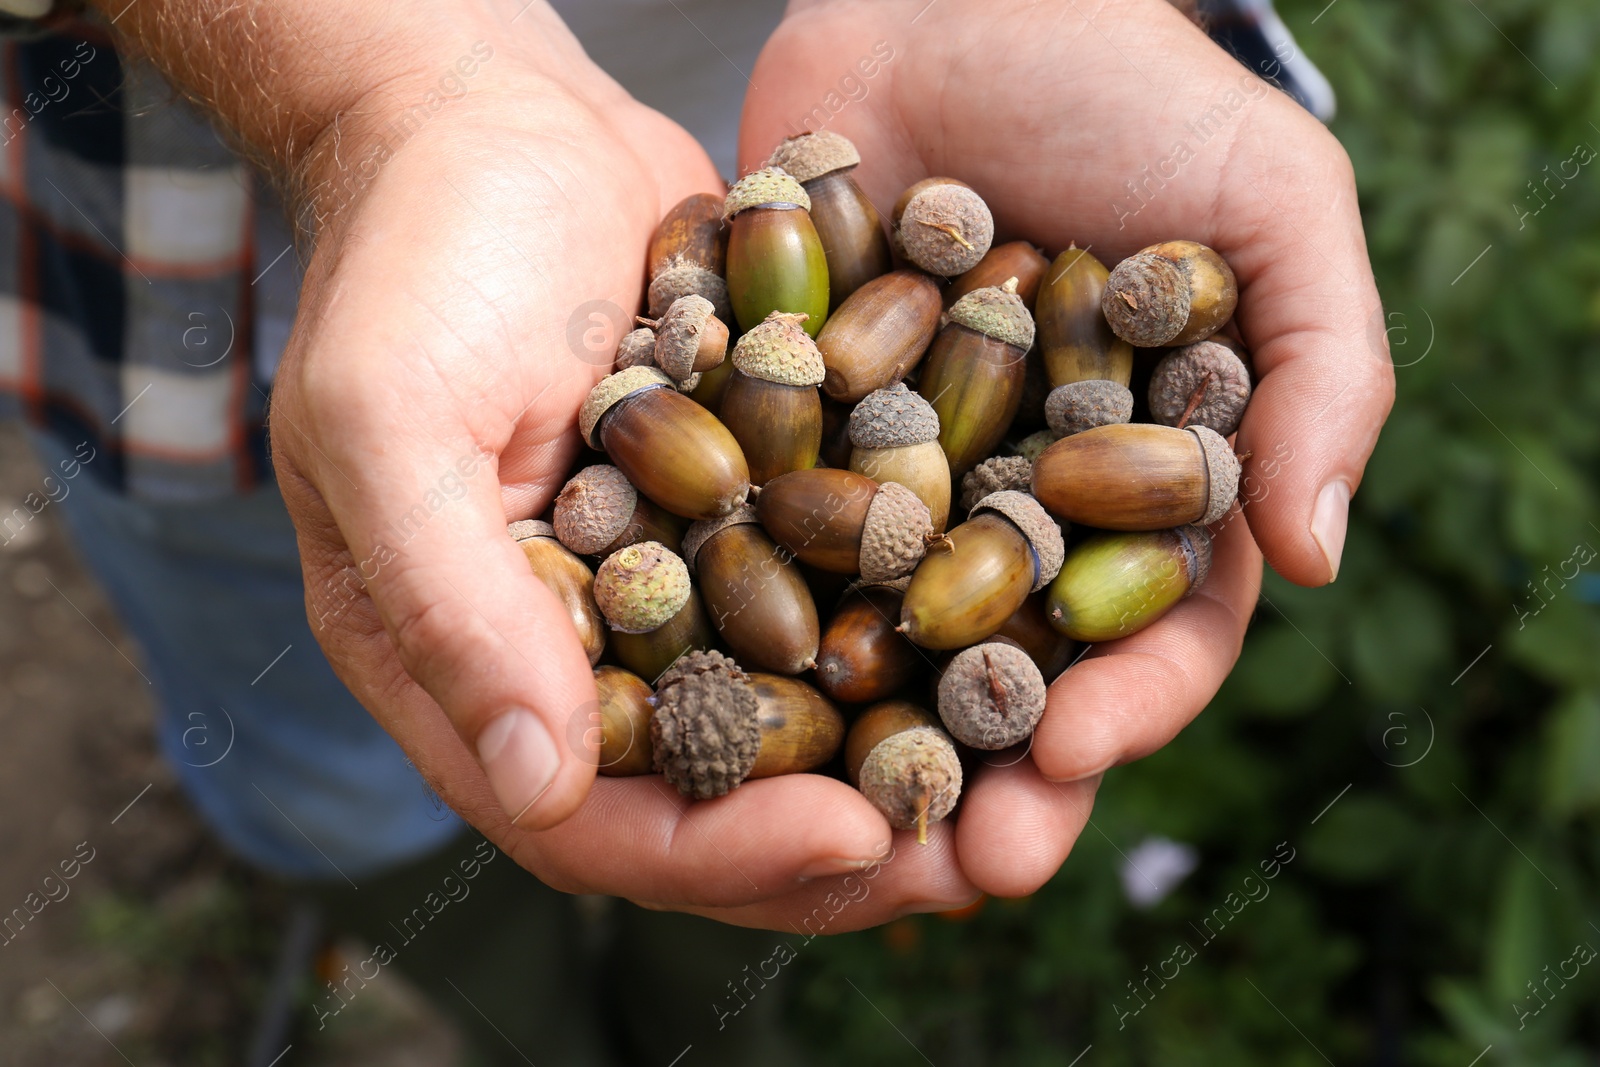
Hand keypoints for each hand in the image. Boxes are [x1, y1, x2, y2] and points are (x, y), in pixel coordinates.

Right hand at [260, 7, 977, 927]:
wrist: (501, 120)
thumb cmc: (418, 254)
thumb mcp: (394, 417)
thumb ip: (451, 604)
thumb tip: (540, 789)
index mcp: (463, 665)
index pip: (591, 818)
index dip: (721, 850)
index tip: (856, 836)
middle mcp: (572, 651)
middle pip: (714, 795)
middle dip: (844, 840)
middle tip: (983, 852)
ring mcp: (667, 587)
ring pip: (794, 718)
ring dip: (903, 761)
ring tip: (1029, 778)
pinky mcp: (742, 516)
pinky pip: (832, 603)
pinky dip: (915, 636)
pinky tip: (1017, 644)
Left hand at [742, 0, 1393, 896]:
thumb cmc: (1129, 90)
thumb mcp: (1269, 207)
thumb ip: (1323, 373)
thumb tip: (1322, 557)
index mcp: (1141, 486)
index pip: (1153, 633)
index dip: (1125, 706)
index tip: (1072, 755)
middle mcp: (1015, 504)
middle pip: (1009, 673)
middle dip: (987, 773)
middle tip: (953, 867)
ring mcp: (895, 478)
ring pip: (876, 639)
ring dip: (856, 739)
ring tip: (824, 820)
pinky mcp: (786, 432)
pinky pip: (763, 538)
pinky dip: (740, 608)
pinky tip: (703, 679)